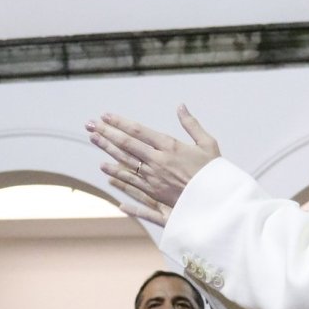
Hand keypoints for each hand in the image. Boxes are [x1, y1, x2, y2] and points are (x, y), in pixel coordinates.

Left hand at [86, 105, 219, 226]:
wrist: (217, 202)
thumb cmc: (214, 172)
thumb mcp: (207, 144)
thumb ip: (191, 124)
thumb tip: (180, 106)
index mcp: (170, 146)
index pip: (138, 131)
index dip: (120, 122)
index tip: (106, 115)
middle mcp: (157, 161)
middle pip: (126, 144)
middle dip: (107, 133)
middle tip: (91, 124)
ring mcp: (153, 178)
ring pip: (124, 161)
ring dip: (107, 149)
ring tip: (93, 139)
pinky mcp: (153, 193)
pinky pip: (130, 182)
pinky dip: (116, 174)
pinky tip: (104, 168)